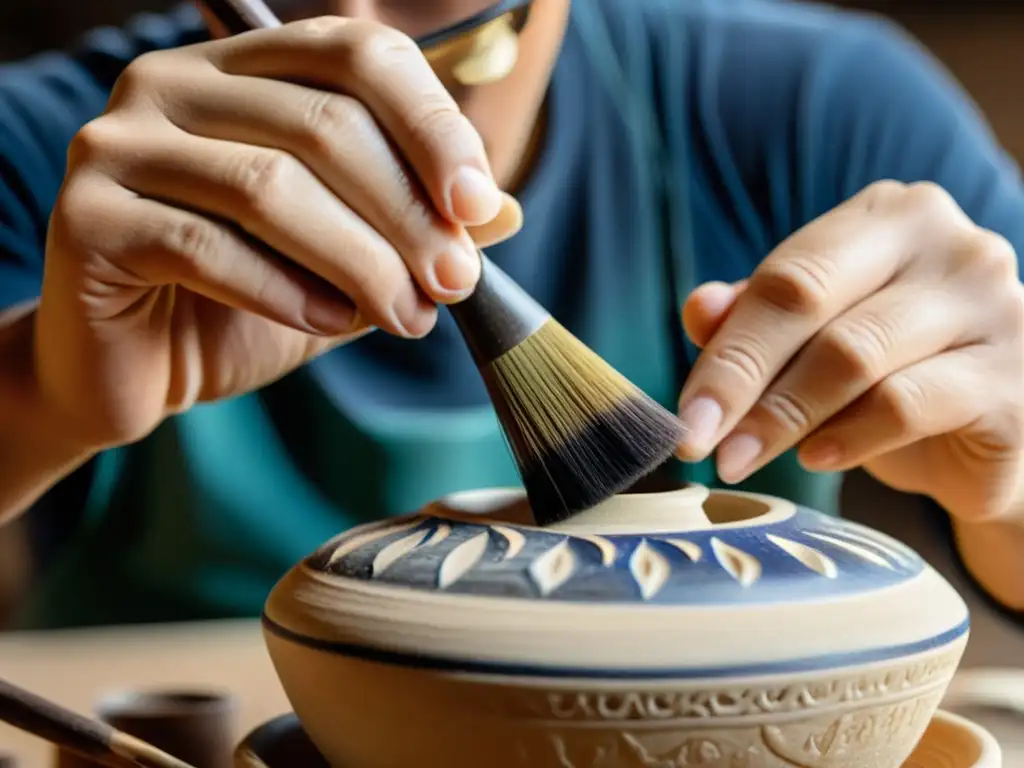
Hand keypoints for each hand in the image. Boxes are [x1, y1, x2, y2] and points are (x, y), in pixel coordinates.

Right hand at [34, 16, 521, 451]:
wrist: (137, 371)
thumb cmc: (245, 305)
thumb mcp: (347, 262)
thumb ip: (413, 230)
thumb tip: (505, 213)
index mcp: (244, 70)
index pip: (355, 54)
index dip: (432, 126)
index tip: (480, 207)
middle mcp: (174, 83)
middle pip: (324, 122)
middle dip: (409, 214)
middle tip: (455, 282)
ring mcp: (120, 143)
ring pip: (271, 186)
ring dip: (361, 261)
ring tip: (407, 318)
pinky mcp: (85, 216)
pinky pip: (207, 245)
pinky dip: (286, 292)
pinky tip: (332, 323)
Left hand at [677, 180, 1023, 523]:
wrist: (989, 432)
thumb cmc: (891, 371)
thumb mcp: (816, 338)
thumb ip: (757, 315)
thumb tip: (699, 307)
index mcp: (891, 216)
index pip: (787, 276)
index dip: (725, 349)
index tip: (683, 415)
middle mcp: (950, 245)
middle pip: (813, 304)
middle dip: (740, 380)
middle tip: (695, 442)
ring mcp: (994, 306)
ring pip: (855, 356)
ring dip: (783, 417)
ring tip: (741, 457)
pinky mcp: (1015, 378)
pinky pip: (906, 405)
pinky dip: (849, 438)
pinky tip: (817, 457)